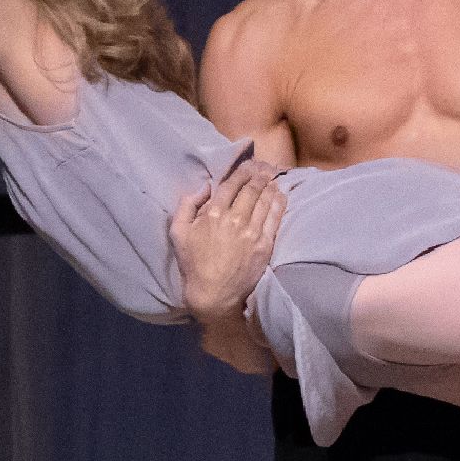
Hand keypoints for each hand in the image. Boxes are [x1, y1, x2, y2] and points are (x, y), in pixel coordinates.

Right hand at [169, 156, 285, 320]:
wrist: (214, 294)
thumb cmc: (193, 264)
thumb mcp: (178, 233)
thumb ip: (187, 206)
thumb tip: (203, 187)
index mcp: (213, 214)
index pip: (231, 185)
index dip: (242, 172)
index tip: (248, 165)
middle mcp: (235, 219)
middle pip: (251, 190)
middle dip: (259, 175)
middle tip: (265, 167)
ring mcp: (252, 232)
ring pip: (265, 201)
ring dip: (270, 186)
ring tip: (273, 177)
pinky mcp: (264, 245)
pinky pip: (275, 218)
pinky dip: (279, 203)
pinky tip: (281, 194)